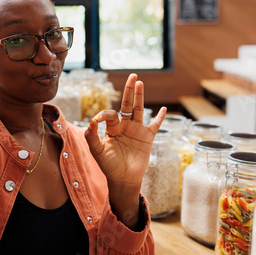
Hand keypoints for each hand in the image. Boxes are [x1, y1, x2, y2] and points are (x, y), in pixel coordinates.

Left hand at [84, 73, 165, 227]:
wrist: (123, 179)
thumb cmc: (108, 166)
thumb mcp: (97, 151)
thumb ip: (91, 136)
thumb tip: (91, 120)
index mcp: (112, 128)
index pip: (110, 114)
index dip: (104, 114)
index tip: (98, 120)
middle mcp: (125, 126)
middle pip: (128, 104)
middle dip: (129, 90)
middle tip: (132, 76)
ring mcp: (137, 131)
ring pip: (140, 110)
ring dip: (140, 97)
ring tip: (140, 83)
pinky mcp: (147, 138)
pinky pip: (155, 125)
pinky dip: (160, 118)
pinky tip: (164, 109)